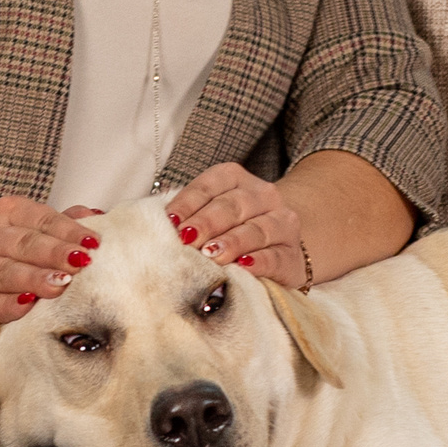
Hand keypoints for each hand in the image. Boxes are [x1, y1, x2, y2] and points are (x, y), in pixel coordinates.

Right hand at [0, 195, 100, 341]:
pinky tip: (27, 306)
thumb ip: (60, 225)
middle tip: (81, 262)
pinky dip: (7, 305)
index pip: (41, 219)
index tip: (94, 244)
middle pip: (23, 244)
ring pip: (4, 273)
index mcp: (5, 214)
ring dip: (34, 278)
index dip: (68, 231)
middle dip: (55, 253)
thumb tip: (97, 216)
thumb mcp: (27, 234)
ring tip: (61, 284)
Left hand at [161, 162, 309, 289]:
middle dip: (207, 223)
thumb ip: (186, 217)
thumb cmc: (231, 230)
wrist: (279, 247)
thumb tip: (155, 224)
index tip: (170, 221)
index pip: (210, 185)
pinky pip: (275, 257)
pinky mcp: (292, 256)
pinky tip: (243, 267)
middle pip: (233, 206)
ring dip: (231, 242)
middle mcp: (264, 196)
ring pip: (257, 230)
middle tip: (186, 239)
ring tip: (211, 254)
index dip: (188, 203)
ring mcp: (282, 224)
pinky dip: (258, 262)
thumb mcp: (210, 216)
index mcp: (237, 179)